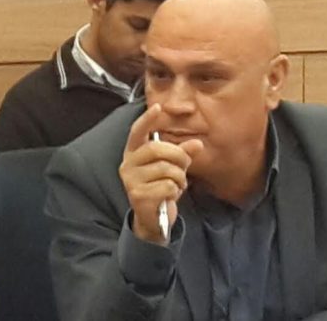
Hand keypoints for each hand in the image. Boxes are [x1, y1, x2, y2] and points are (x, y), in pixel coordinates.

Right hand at [119, 104, 202, 244]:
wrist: (152, 219)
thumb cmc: (160, 187)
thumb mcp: (173, 168)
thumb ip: (183, 153)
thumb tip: (198, 143)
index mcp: (134, 153)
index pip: (137, 131)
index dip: (147, 119)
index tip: (157, 107)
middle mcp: (128, 164)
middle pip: (157, 148)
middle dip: (178, 156)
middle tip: (185, 166)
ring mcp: (131, 180)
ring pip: (166, 168)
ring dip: (180, 177)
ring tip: (177, 185)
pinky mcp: (138, 195)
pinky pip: (168, 186)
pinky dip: (176, 191)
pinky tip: (171, 195)